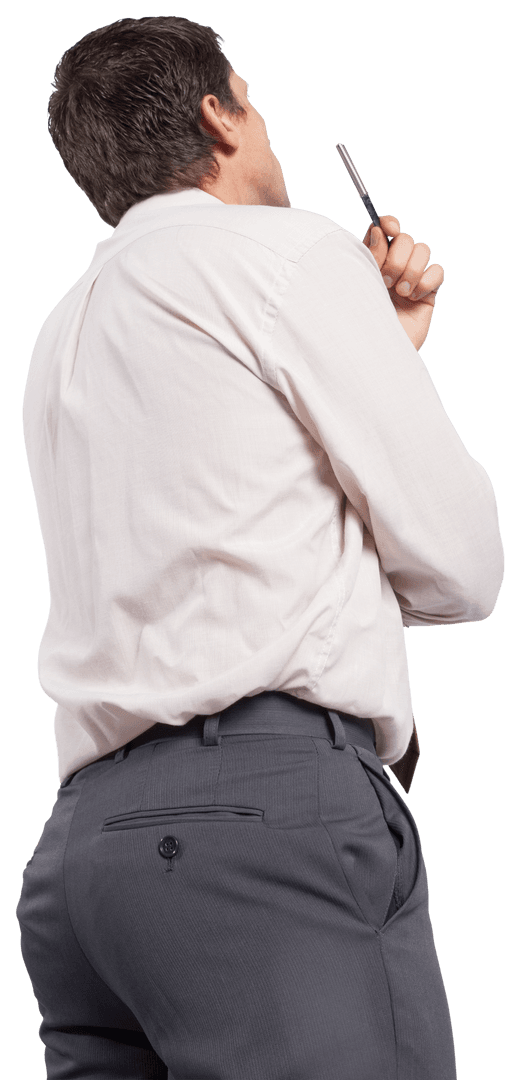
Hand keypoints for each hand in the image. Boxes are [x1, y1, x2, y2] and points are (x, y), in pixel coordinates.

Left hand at [362, 216, 444, 350]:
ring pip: (423, 250)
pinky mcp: (428, 293)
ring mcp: (412, 279)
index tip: (390, 228)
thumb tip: (380, 229)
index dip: (389, 223)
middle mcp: (393, 266)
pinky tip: (413, 299)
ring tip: (400, 293)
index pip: (385, 229)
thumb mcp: (360, 282)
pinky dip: (426, 282)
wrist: (374, 353)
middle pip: (406, 238)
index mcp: (373, 260)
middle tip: (386, 281)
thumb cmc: (358, 321)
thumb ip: (370, 254)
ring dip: (411, 270)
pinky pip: (437, 271)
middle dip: (397, 257)